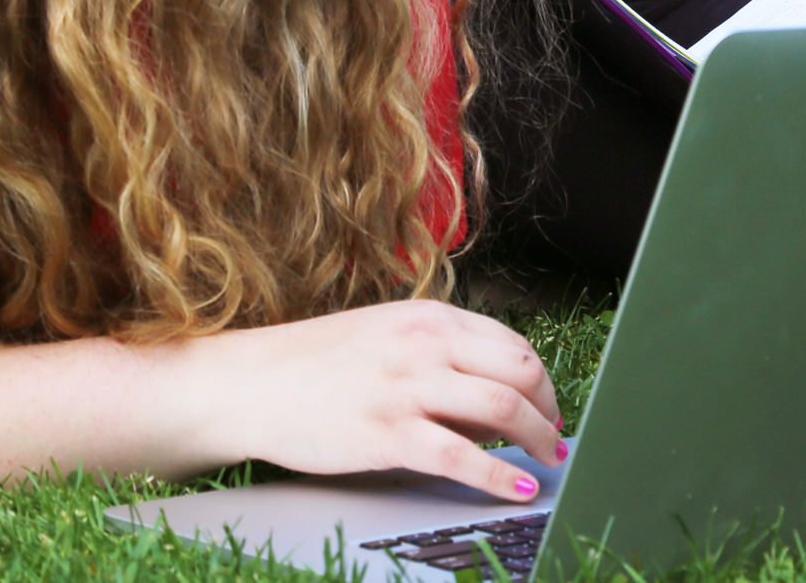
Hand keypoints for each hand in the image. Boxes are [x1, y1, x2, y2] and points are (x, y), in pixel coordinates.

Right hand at [188, 301, 562, 498]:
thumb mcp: (386, 338)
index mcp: (429, 317)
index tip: (549, 405)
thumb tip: (493, 401)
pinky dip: (502, 476)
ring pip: (504, 408)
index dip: (540, 380)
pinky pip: (463, 457)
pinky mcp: (388, 433)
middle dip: (549, 408)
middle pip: (521, 370)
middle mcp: (427, 344)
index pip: (511, 343)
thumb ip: (439, 359)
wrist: (249, 384)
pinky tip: (519, 488)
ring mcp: (408, 388)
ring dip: (539, 439)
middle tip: (555, 435)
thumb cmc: (314, 365)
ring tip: (548, 460)